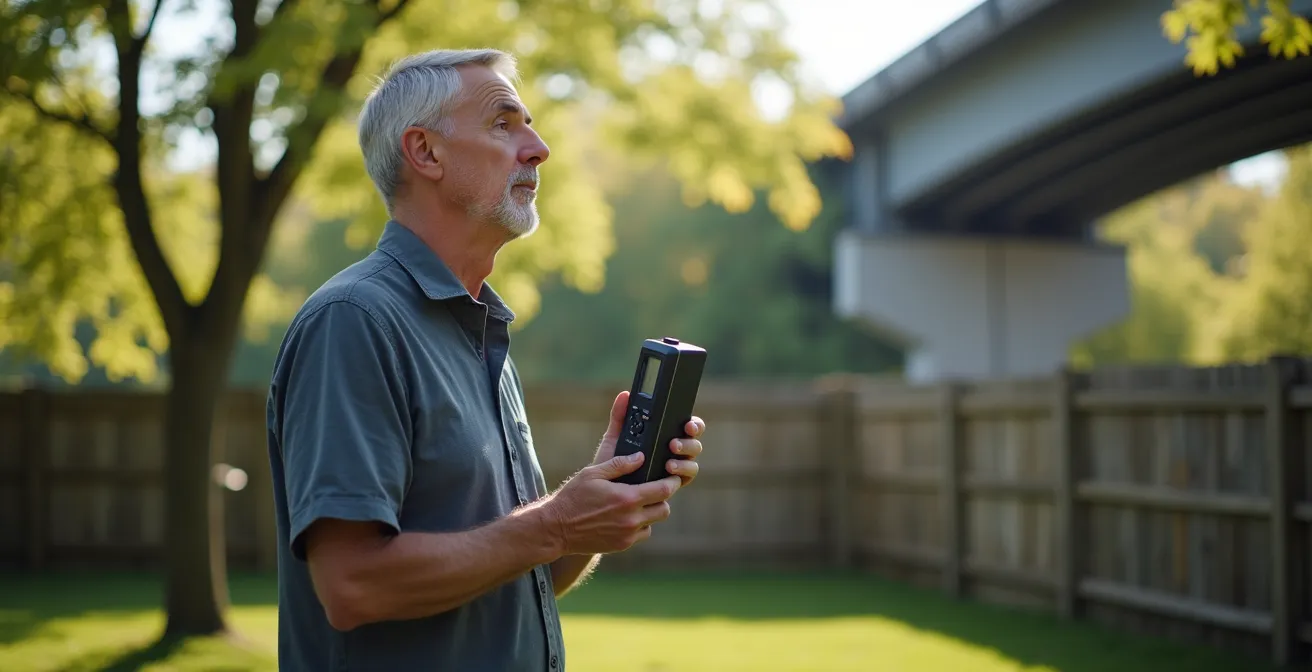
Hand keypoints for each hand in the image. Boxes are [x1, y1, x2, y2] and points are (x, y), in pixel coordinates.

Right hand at [540, 452, 679, 554]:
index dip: (671, 482)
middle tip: (654, 489)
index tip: (672, 477)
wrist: (557, 528)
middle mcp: (631, 518)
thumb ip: (619, 464)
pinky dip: (640, 525)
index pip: (663, 490)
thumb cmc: (573, 497)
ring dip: (651, 512)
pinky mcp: (622, 545)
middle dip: (662, 498)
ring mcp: (628, 534)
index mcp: (627, 497)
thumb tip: (641, 457)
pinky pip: (641, 534)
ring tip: (638, 502)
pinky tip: (627, 516)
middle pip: (664, 509)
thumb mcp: (593, 473)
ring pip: (654, 522)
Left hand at [593, 391, 705, 487]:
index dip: (693, 424)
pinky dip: (681, 476)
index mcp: (665, 436)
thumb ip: (620, 416)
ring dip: (684, 462)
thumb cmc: (612, 462)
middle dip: (688, 443)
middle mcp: (675, 452)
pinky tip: (669, 475)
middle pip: (694, 444)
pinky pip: (685, 480)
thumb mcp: (614, 437)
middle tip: (673, 444)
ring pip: (692, 463)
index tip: (688, 424)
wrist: (604, 489)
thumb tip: (625, 394)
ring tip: (668, 464)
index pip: (687, 426)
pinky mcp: (672, 486)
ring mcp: (675, 469)